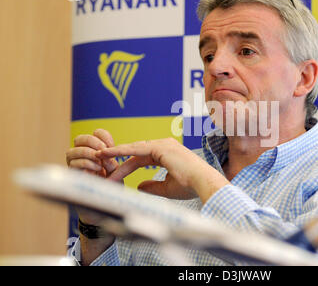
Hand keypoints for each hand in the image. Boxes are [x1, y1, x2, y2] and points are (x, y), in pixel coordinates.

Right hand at [66, 129, 120, 224]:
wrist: (104, 213)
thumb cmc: (112, 191)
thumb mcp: (117, 172)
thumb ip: (114, 160)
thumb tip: (116, 150)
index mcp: (94, 153)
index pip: (94, 133)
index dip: (101, 135)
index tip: (111, 144)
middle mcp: (81, 158)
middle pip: (78, 139)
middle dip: (91, 142)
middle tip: (103, 150)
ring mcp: (73, 168)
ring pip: (71, 151)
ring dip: (87, 154)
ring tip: (99, 162)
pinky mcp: (70, 179)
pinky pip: (72, 165)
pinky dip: (85, 164)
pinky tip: (97, 169)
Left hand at [95, 138, 229, 202]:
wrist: (203, 183)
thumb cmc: (190, 186)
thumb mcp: (167, 188)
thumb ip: (152, 186)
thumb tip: (138, 187)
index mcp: (167, 154)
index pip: (141, 160)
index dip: (126, 167)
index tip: (113, 176)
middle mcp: (165, 146)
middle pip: (135, 153)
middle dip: (118, 159)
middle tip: (101, 163)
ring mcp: (163, 145)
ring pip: (134, 149)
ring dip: (115, 154)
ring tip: (99, 157)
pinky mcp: (161, 147)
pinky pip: (136, 149)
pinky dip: (121, 151)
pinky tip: (108, 154)